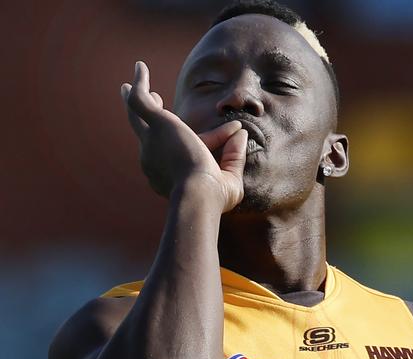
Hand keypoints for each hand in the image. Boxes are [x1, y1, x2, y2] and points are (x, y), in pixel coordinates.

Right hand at [120, 60, 247, 210]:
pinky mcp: (155, 124)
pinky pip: (140, 101)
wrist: (197, 194)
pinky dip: (139, 83)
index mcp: (170, 173)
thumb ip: (234, 156)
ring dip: (137, 100)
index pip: (191, 148)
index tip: (236, 130)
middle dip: (149, 120)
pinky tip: (140, 67)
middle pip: (151, 134)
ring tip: (130, 87)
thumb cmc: (213, 196)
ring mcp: (150, 142)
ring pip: (138, 118)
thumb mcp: (229, 177)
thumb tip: (240, 133)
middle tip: (152, 103)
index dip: (216, 138)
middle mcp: (153, 159)